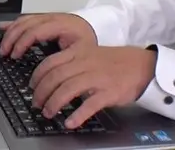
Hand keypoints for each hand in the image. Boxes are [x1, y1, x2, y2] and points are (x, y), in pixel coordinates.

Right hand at [0, 13, 96, 58]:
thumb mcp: (84, 50)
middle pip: (24, 24)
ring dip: (10, 33)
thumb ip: (68, 59)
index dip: (22, 43)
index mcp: (61, 25)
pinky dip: (13, 24)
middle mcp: (51, 18)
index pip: (35, 31)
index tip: (15, 56)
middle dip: (11, 39)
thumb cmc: (91, 39)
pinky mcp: (44, 18)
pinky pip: (25, 18)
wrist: (99, 24)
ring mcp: (47, 17)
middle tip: (4, 53)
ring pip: (22, 21)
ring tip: (4, 46)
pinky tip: (4, 28)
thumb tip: (54, 74)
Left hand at [30, 45, 156, 128]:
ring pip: (68, 89)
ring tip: (48, 113)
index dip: (37, 77)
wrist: (143, 65)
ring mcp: (98, 77)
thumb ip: (71, 61)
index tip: (31, 87)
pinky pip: (90, 104)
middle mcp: (85, 63)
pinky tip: (70, 122)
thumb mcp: (89, 54)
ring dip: (54, 103)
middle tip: (37, 104)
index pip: (50, 63)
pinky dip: (77, 114)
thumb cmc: (114, 62)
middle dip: (42, 92)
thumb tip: (49, 76)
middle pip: (55, 77)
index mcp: (78, 53)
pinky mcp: (110, 92)